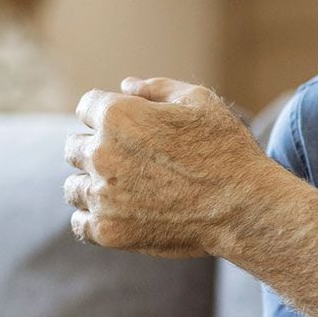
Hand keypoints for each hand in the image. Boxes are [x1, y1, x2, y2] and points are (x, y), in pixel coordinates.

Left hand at [63, 76, 266, 257]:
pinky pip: (80, 223)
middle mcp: (102, 154)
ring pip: (74, 187)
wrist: (244, 208)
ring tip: (128, 191)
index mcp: (118, 115)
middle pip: (74, 147)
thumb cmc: (226, 150)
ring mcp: (102, 195)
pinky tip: (121, 214)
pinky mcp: (108, 231)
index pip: (87, 107)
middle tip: (134, 162)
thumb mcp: (200, 102)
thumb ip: (157, 89)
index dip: (108, 114)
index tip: (129, 128)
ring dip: (93, 185)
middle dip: (98, 149)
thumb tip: (125, 85)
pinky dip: (95, 219)